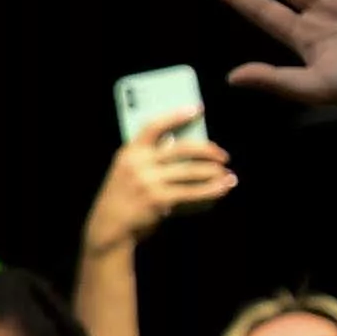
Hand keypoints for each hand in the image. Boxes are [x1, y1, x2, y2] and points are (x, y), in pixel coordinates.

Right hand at [82, 121, 237, 250]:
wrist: (109, 227)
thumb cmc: (123, 198)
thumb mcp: (129, 172)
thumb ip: (151, 159)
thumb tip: (185, 147)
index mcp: (129, 152)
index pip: (154, 126)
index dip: (176, 115)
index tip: (196, 108)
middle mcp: (138, 164)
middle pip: (182, 148)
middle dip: (208, 150)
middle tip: (223, 156)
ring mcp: (147, 182)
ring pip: (192, 171)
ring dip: (214, 173)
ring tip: (227, 175)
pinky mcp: (157, 200)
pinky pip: (192, 192)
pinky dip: (212, 190)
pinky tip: (224, 188)